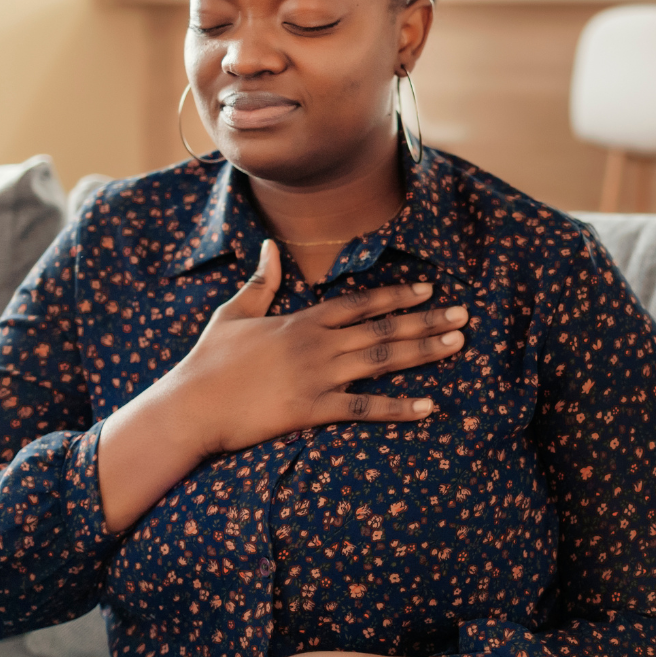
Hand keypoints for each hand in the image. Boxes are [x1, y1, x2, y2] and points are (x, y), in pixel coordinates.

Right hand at [172, 239, 466, 456]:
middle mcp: (317, 345)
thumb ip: (260, 282)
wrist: (192, 404)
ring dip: (423, 351)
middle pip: (382, 328)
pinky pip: (364, 408)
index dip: (395, 295)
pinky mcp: (313, 410)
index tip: (427, 289)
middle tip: (463, 315)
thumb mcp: (234, 313)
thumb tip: (268, 246)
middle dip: (426, 321)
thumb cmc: (209, 360)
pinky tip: (428, 406)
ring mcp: (318, 378)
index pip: (358, 303)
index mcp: (301, 321)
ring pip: (381, 361)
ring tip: (457, 344)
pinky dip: (397, 407)